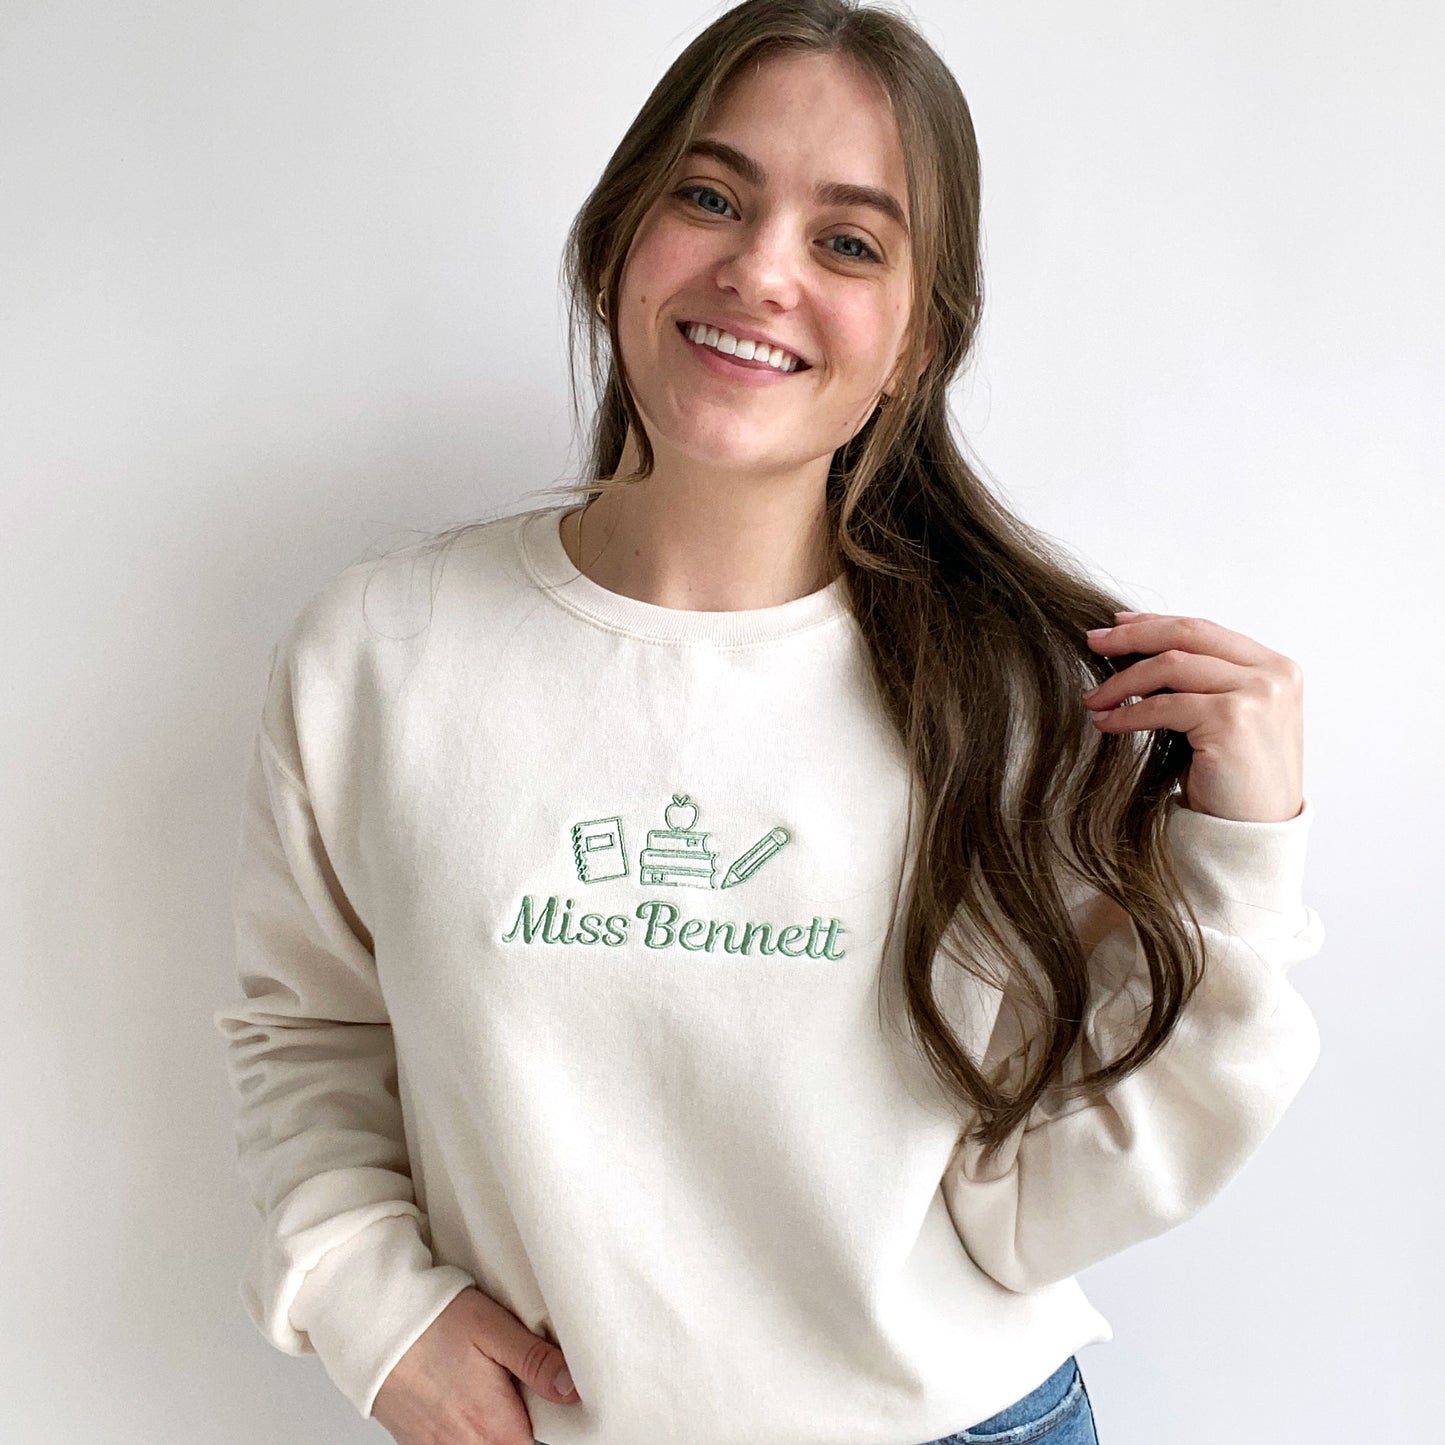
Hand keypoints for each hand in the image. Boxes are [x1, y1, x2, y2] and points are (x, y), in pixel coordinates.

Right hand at [372, 1286, 579, 1443]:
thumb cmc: (433, 1321)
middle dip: (522, 1422)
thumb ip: (536, 1363)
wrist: (372, 1325)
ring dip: (494, 1427)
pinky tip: (463, 1396)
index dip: (553, 1419)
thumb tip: (574, 1389)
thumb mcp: (494, 1329)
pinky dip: (467, 1432)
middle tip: (513, 1382)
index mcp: (498, 1428)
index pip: (541, 1442)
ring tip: (488, 1387)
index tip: (550, 1395)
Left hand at [1081, 610, 1304, 823]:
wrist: (1254, 835)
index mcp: (1275, 667)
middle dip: (1133, 636)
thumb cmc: (1233, 781)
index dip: (1155, 623)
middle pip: (1188, 635)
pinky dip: (1128, 713)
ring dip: (1122, 682)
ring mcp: (1258, 695)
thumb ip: (1198, 681)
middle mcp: (1274, 674)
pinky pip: (1163, 706)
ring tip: (1093, 698)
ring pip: (1171, 666)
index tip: (1117, 625)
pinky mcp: (1233, 720)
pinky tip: (1105, 723)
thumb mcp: (1223, 718)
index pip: (1204, 630)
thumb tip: (1134, 649)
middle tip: (1092, 642)